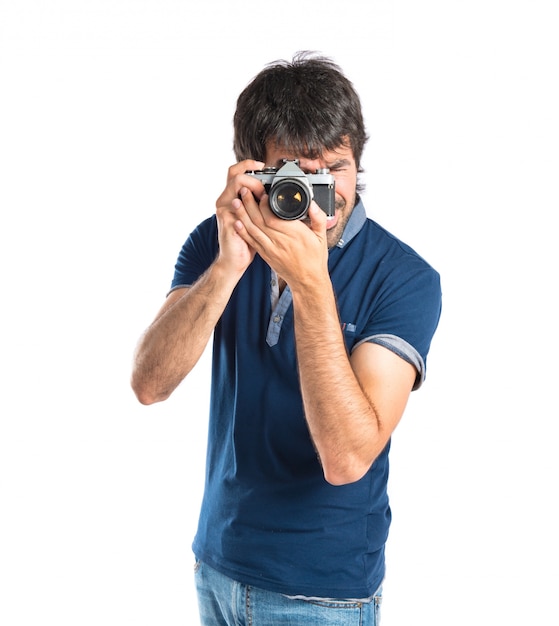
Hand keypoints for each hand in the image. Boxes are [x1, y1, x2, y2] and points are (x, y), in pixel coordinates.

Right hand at [214, 160, 264, 275]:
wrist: (234, 260)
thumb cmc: (246, 241)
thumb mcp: (254, 219)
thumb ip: (259, 205)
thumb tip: (275, 194)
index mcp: (232, 197)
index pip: (236, 171)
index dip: (249, 165)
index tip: (264, 167)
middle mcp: (225, 200)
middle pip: (234, 173)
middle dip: (253, 176)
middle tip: (264, 187)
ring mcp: (224, 208)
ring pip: (236, 183)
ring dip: (253, 186)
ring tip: (263, 196)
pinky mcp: (226, 218)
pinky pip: (237, 204)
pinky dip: (250, 202)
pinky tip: (260, 206)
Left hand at [232, 188, 329, 291]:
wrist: (307, 281)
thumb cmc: (315, 260)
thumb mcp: (321, 237)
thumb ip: (318, 219)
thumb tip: (313, 204)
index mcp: (294, 234)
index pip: (273, 217)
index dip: (264, 204)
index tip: (262, 193)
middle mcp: (280, 241)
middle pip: (259, 220)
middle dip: (249, 204)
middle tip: (244, 190)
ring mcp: (271, 249)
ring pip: (253, 230)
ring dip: (242, 215)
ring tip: (236, 202)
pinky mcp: (266, 255)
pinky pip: (252, 242)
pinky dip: (243, 231)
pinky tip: (237, 222)